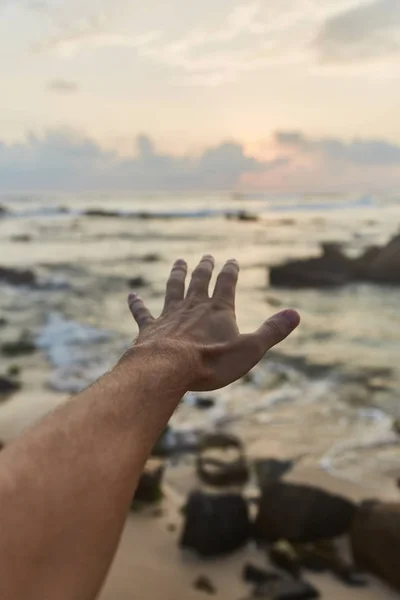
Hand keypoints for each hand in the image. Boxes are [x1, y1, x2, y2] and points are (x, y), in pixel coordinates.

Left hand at [128, 255, 299, 391]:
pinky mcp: (150, 328)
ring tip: (178, 262)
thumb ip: (272, 331)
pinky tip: (131, 296)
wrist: (167, 368)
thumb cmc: (211, 362)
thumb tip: (296, 314)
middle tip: (206, 256)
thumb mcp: (250, 349)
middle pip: (200, 281)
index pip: (227, 283)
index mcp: (218, 310)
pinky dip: (137, 304)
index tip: (231, 260)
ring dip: (177, 275)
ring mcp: (170, 316)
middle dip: (205, 268)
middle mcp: (193, 307)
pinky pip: (142, 313)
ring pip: (173, 289)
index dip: (230, 271)